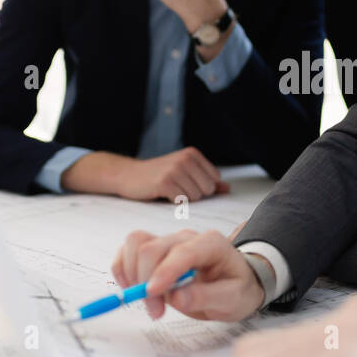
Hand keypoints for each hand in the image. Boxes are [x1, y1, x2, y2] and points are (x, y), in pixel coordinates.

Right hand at [63, 148, 228, 200]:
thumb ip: (207, 179)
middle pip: (207, 190)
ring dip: (183, 199)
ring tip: (169, 191)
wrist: (128, 175)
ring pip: (196, 197)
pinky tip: (163, 194)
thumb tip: (228, 189)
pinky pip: (182, 201)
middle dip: (194, 194)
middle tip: (176, 188)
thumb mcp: (184, 172)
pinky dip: (174, 203)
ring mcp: (175, 170)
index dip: (202, 187)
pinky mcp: (165, 183)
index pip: (215, 180)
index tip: (186, 184)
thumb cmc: (158, 176)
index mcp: (192, 154)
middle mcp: (185, 159)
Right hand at [113, 229, 264, 321]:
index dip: (164, 272)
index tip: (153, 295)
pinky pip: (128, 250)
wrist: (236, 284)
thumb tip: (177, 298)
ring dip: (132, 273)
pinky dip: (123, 268)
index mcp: (211, 243)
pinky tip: (133, 288)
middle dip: (146, 281)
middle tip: (155, 311)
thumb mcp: (232, 299)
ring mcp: (169, 241)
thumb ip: (207, 297)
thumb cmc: (237, 289)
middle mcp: (187, 237)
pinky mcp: (156, 251)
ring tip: (147, 300)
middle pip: (152, 248)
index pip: (182, 252)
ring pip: (135, 243)